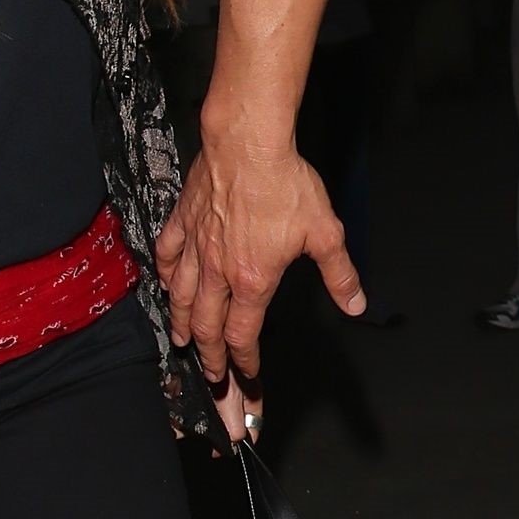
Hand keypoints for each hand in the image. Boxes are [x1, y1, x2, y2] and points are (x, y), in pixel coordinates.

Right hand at [155, 121, 363, 392]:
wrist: (247, 143)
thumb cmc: (285, 184)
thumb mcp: (325, 232)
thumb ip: (340, 274)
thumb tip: (356, 305)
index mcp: (252, 280)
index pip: (243, 335)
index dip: (244, 361)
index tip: (246, 374)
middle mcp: (217, 271)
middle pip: (206, 326)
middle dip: (209, 356)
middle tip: (211, 375)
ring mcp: (195, 247)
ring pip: (179, 296)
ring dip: (180, 324)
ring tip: (180, 341)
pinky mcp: (182, 221)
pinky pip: (166, 255)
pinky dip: (163, 274)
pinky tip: (163, 283)